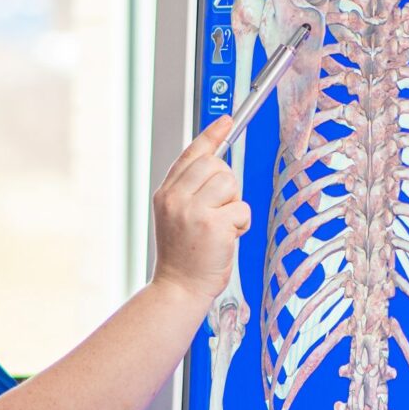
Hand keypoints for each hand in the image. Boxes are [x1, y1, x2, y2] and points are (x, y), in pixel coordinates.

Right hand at [152, 115, 249, 304]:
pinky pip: (241, 209)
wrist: (179, 288)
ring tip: (221, 227)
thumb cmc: (184, 256)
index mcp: (166, 194)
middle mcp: (175, 198)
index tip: (227, 120)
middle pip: (216, 165)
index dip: (212, 136)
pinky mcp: (213, 224)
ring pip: (230, 183)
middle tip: (219, 211)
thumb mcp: (178, 217)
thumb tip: (218, 164)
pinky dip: (241, 225)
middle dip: (226, 185)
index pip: (191, 155)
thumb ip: (191, 191)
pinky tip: (227, 239)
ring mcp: (192, 210)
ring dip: (234, 205)